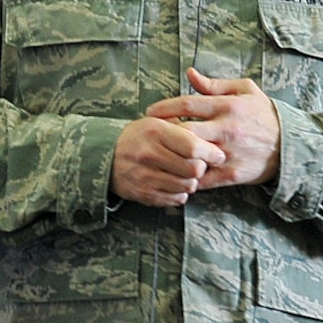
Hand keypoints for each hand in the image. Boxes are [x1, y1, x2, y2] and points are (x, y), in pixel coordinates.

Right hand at [112, 116, 226, 206]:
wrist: (105, 155)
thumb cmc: (138, 136)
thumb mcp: (157, 122)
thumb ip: (183, 128)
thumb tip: (213, 141)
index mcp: (155, 131)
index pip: (193, 146)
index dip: (210, 152)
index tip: (217, 155)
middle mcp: (149, 154)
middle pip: (193, 169)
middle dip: (202, 169)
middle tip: (200, 165)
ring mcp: (145, 176)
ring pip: (186, 186)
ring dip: (192, 182)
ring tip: (186, 175)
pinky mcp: (143, 193)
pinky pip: (175, 199)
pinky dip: (180, 193)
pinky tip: (175, 184)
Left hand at [144, 68, 280, 188]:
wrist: (290, 144)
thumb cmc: (263, 114)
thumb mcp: (244, 90)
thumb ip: (214, 84)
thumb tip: (189, 73)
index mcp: (228, 106)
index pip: (188, 104)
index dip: (165, 108)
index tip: (150, 112)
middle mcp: (227, 130)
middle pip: (186, 132)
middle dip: (165, 134)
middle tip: (151, 135)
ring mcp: (229, 153)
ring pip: (193, 157)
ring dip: (174, 157)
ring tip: (161, 154)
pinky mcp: (232, 174)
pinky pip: (204, 179)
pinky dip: (188, 177)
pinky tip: (177, 173)